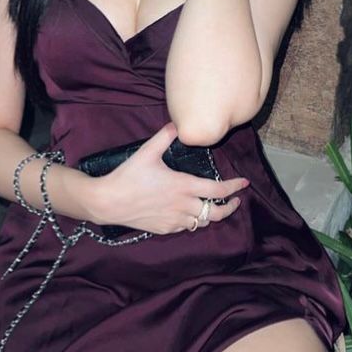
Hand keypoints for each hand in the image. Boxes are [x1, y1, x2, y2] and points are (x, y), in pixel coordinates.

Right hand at [88, 122, 249, 233]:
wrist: (108, 202)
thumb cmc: (128, 176)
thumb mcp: (147, 151)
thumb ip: (165, 136)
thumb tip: (177, 124)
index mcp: (183, 186)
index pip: (218, 190)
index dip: (234, 187)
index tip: (243, 183)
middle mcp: (183, 205)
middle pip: (215, 212)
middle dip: (229, 207)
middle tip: (235, 201)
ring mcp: (174, 220)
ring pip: (202, 222)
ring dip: (210, 214)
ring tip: (213, 206)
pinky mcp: (164, 228)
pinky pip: (185, 227)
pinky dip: (193, 221)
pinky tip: (190, 214)